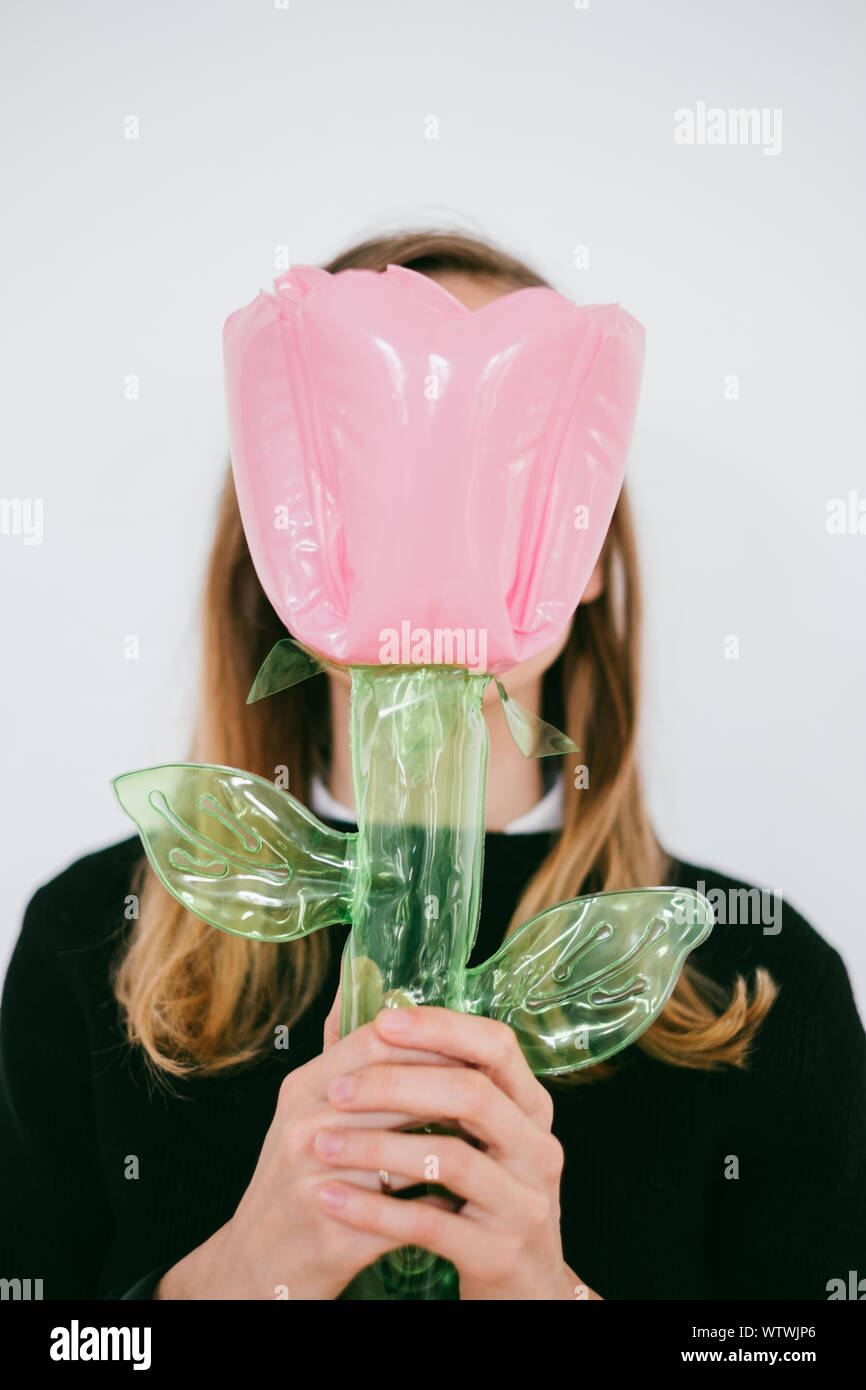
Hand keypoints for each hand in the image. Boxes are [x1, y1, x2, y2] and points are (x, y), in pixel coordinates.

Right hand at [154, 983, 465, 1299]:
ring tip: (491, 1142)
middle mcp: (304, 1130)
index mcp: (303, 1090)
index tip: (471, 1048)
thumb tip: (359, 978)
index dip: (429, 1038)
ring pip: (404, 1153)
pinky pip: (405, 1215)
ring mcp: (316, 1183)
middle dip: (452, 1090)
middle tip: (497, 1092)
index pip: (374, 1041)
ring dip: (454, 1147)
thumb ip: (341, 1050)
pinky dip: (441, 1206)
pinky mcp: (334, 1237)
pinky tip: (465, 1199)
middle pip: (394, 1090)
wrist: (254, 1268)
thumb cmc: (292, 1182)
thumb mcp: (307, 1109)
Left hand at [312, 1005, 600, 1299]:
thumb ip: (434, 1076)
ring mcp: (524, 1202)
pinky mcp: (499, 1252)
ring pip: (450, 1158)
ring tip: (323, 1146)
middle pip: (472, 1094)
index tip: (383, 1022)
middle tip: (337, 1091)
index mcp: (531, 1108)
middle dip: (397, 1084)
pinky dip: (376, 1210)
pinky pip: (430, 1223)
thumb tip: (363, 1006)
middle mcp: (538, 1148)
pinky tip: (334, 1199)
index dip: (441, 1028)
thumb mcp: (479, 1136)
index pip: (497, 1046)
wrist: (526, 1289)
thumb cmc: (487, 1197)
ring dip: (377, 1149)